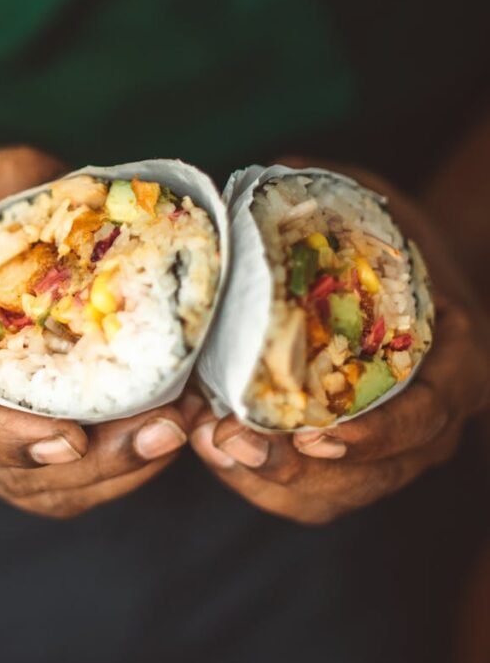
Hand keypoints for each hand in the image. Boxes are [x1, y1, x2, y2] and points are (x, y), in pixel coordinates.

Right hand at [0, 148, 194, 517]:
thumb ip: (15, 188)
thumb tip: (103, 206)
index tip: (71, 438)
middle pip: (1, 473)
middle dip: (91, 463)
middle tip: (165, 427)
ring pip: (42, 491)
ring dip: (118, 470)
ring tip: (182, 423)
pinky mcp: (9, 462)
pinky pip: (64, 485)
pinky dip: (118, 467)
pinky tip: (167, 426)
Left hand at [190, 163, 489, 524]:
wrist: (431, 285)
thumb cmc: (410, 247)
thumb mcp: (391, 214)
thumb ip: (343, 198)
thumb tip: (276, 167)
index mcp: (457, 366)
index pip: (425, 418)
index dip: (375, 435)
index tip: (315, 433)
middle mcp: (432, 423)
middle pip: (368, 477)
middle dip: (292, 470)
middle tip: (224, 440)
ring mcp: (394, 449)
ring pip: (333, 495)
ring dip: (264, 481)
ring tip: (205, 443)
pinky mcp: (354, 459)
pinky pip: (311, 492)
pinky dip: (260, 481)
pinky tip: (211, 448)